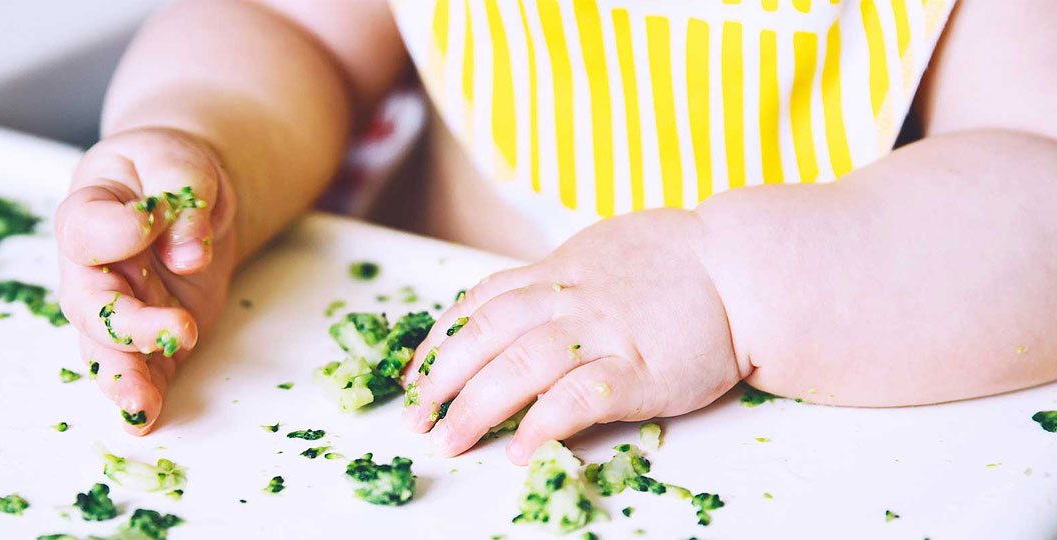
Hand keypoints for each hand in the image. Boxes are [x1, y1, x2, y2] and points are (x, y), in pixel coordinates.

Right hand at [56, 127, 236, 434]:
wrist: (186, 192)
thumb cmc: (170, 169)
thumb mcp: (181, 161)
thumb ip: (182, 195)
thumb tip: (188, 250)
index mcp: (90, 210)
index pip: (85, 229)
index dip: (114, 233)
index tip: (148, 224)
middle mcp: (92, 266)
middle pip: (89, 303)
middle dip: (127, 326)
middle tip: (178, 331)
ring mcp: (118, 304)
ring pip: (105, 348)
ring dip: (123, 378)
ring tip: (142, 404)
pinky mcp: (150, 334)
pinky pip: (141, 368)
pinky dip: (144, 394)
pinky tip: (148, 416)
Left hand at [401, 210, 745, 463]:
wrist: (743, 266)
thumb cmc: (673, 262)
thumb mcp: (598, 252)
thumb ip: (553, 281)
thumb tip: (506, 311)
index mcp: (555, 272)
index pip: (477, 305)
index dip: (438, 344)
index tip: (412, 377)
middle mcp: (569, 299)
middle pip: (486, 336)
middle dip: (443, 381)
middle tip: (416, 420)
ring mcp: (604, 332)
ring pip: (522, 365)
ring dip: (478, 406)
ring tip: (451, 441)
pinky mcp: (642, 370)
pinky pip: (581, 397)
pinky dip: (545, 424)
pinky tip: (521, 450)